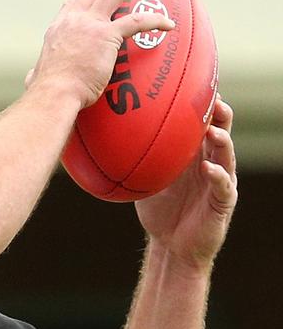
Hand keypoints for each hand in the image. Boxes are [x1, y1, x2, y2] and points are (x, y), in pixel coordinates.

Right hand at [29, 0, 175, 107]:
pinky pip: (137, 21)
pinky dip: (155, 20)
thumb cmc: (45, 91)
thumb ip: (37, 71)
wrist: (54, 93)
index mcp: (58, 27)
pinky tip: (166, 24)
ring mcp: (91, 24)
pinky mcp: (107, 36)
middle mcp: (74, 19)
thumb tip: (33, 76)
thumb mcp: (36, 74)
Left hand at [136, 97, 237, 269]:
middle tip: (212, 98)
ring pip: (227, 155)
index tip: (193, 83)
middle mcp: (210, 162)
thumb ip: (131, 164)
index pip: (200, 124)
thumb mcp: (144, 182)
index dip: (200, 104)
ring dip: (221, 141)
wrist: (172, 245)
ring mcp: (220, 180)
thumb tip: (101, 145)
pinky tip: (207, 169)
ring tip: (213, 130)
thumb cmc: (159, 211)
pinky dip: (216, 175)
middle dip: (219, 114)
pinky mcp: (224, 200)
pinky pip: (223, 185)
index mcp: (194, 155)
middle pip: (221, 130)